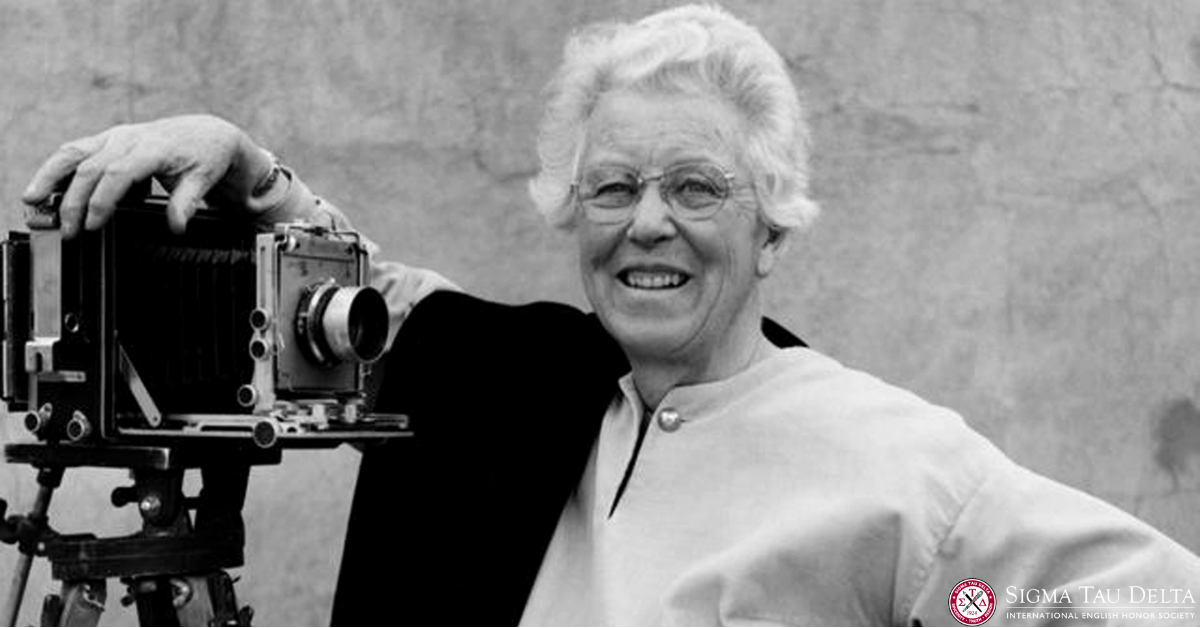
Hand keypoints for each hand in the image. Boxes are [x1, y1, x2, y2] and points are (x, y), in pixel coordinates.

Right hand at [21, 115, 274, 236]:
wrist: (207, 134)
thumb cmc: (205, 157)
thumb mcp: (203, 180)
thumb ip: (187, 202)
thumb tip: (177, 225)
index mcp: (152, 148)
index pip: (119, 174)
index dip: (102, 200)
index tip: (93, 225)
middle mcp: (128, 139)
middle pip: (90, 167)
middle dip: (74, 200)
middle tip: (68, 231)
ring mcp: (114, 137)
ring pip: (73, 152)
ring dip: (50, 176)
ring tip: (31, 200)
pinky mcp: (107, 141)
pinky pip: (76, 151)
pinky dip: (56, 169)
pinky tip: (42, 189)